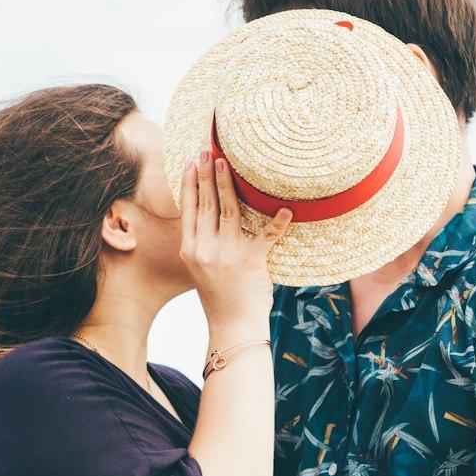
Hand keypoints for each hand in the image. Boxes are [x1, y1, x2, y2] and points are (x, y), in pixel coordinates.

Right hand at [179, 150, 290, 327]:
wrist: (233, 325)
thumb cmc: (219, 295)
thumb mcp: (200, 267)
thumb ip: (202, 242)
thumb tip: (208, 214)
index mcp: (191, 249)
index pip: (189, 209)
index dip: (189, 184)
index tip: (189, 161)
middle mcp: (205, 249)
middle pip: (207, 204)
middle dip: (206, 174)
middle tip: (208, 150)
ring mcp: (228, 255)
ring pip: (229, 211)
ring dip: (228, 184)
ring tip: (226, 162)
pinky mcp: (251, 262)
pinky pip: (266, 236)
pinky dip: (277, 222)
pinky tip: (286, 208)